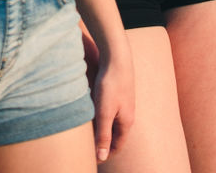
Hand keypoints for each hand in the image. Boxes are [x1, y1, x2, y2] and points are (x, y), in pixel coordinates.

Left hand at [84, 29, 134, 162]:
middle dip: (103, 143)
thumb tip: (101, 157)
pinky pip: (110, 111)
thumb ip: (103, 135)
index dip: (105, 154)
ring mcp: (123, 103)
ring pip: (112, 122)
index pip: (117, 146)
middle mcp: (127, 114)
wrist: (117, 56)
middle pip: (115, 135)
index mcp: (126, 122)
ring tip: (88, 132)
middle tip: (88, 148)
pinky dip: (101, 116)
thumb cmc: (111, 84)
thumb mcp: (105, 112)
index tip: (92, 158)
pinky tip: (92, 112)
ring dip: (102, 129)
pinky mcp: (118, 93)